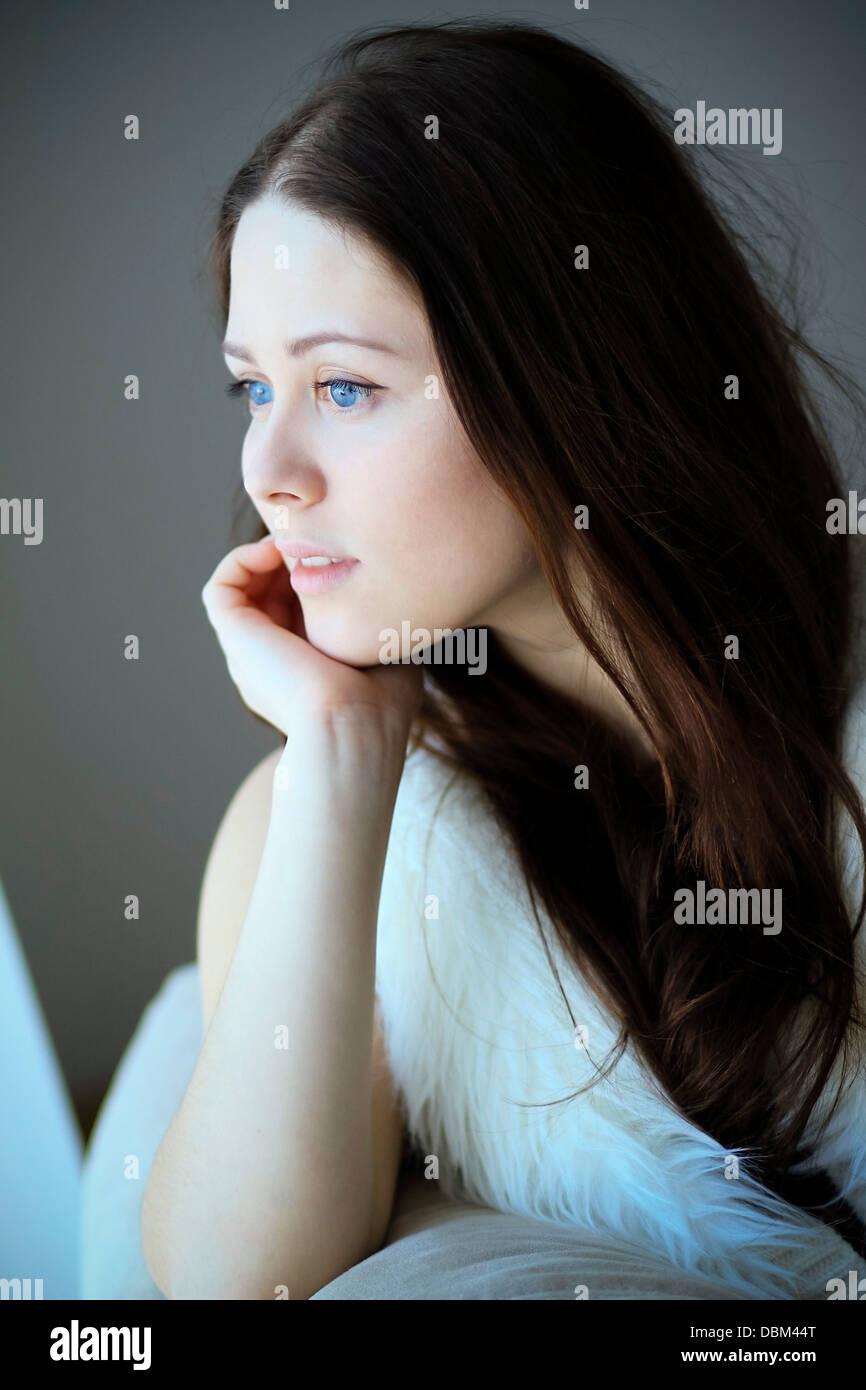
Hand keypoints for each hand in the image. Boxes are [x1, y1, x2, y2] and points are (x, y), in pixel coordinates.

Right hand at [200, 537, 423, 737]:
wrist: (351, 726)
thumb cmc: (379, 706)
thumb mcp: (386, 657)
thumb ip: (379, 631)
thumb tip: (391, 606)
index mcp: (302, 671)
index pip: (299, 612)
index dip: (317, 579)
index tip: (344, 556)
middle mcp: (269, 662)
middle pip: (269, 596)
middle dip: (293, 562)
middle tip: (321, 540)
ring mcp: (248, 651)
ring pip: (244, 591)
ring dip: (266, 557)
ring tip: (297, 542)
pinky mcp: (233, 637)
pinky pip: (221, 588)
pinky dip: (242, 561)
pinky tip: (277, 552)